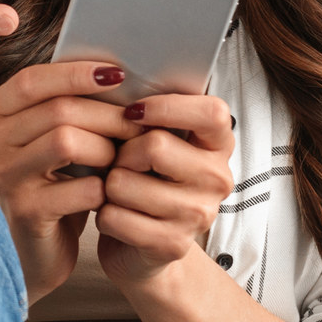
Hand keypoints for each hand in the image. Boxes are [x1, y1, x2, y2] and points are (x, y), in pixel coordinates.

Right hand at [0, 59, 135, 296]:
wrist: (37, 251)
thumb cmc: (54, 186)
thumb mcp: (55, 139)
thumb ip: (71, 105)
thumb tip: (119, 73)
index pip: (31, 81)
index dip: (76, 74)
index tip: (119, 73)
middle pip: (57, 110)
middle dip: (107, 115)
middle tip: (138, 124)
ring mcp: (3, 178)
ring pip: (67, 142)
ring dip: (106, 149)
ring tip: (122, 159)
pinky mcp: (25, 212)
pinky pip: (81, 188)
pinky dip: (104, 188)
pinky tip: (108, 194)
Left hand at [95, 91, 234, 294]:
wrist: (144, 247)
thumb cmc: (144, 181)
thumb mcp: (153, 142)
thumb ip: (148, 112)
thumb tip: (114, 75)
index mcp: (218, 145)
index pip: (211, 112)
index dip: (167, 107)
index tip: (133, 112)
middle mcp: (218, 179)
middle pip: (155, 146)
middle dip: (121, 153)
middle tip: (120, 163)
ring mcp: (199, 215)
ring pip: (126, 183)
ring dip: (108, 186)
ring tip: (116, 192)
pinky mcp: (172, 245)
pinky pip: (115, 216)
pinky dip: (103, 215)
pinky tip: (114, 216)